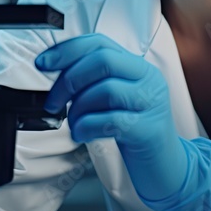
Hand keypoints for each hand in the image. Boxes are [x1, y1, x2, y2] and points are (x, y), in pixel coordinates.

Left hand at [35, 34, 210, 210]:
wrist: (167, 167)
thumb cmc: (135, 132)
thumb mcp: (116, 100)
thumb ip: (94, 82)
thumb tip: (56, 73)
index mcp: (137, 68)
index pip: (100, 43)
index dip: (67, 50)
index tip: (43, 64)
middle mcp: (148, 79)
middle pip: (103, 60)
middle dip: (68, 79)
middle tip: (53, 102)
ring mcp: (151, 104)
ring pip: (106, 89)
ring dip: (78, 108)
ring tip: (74, 124)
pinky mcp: (149, 130)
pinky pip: (112, 120)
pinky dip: (88, 126)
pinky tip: (82, 134)